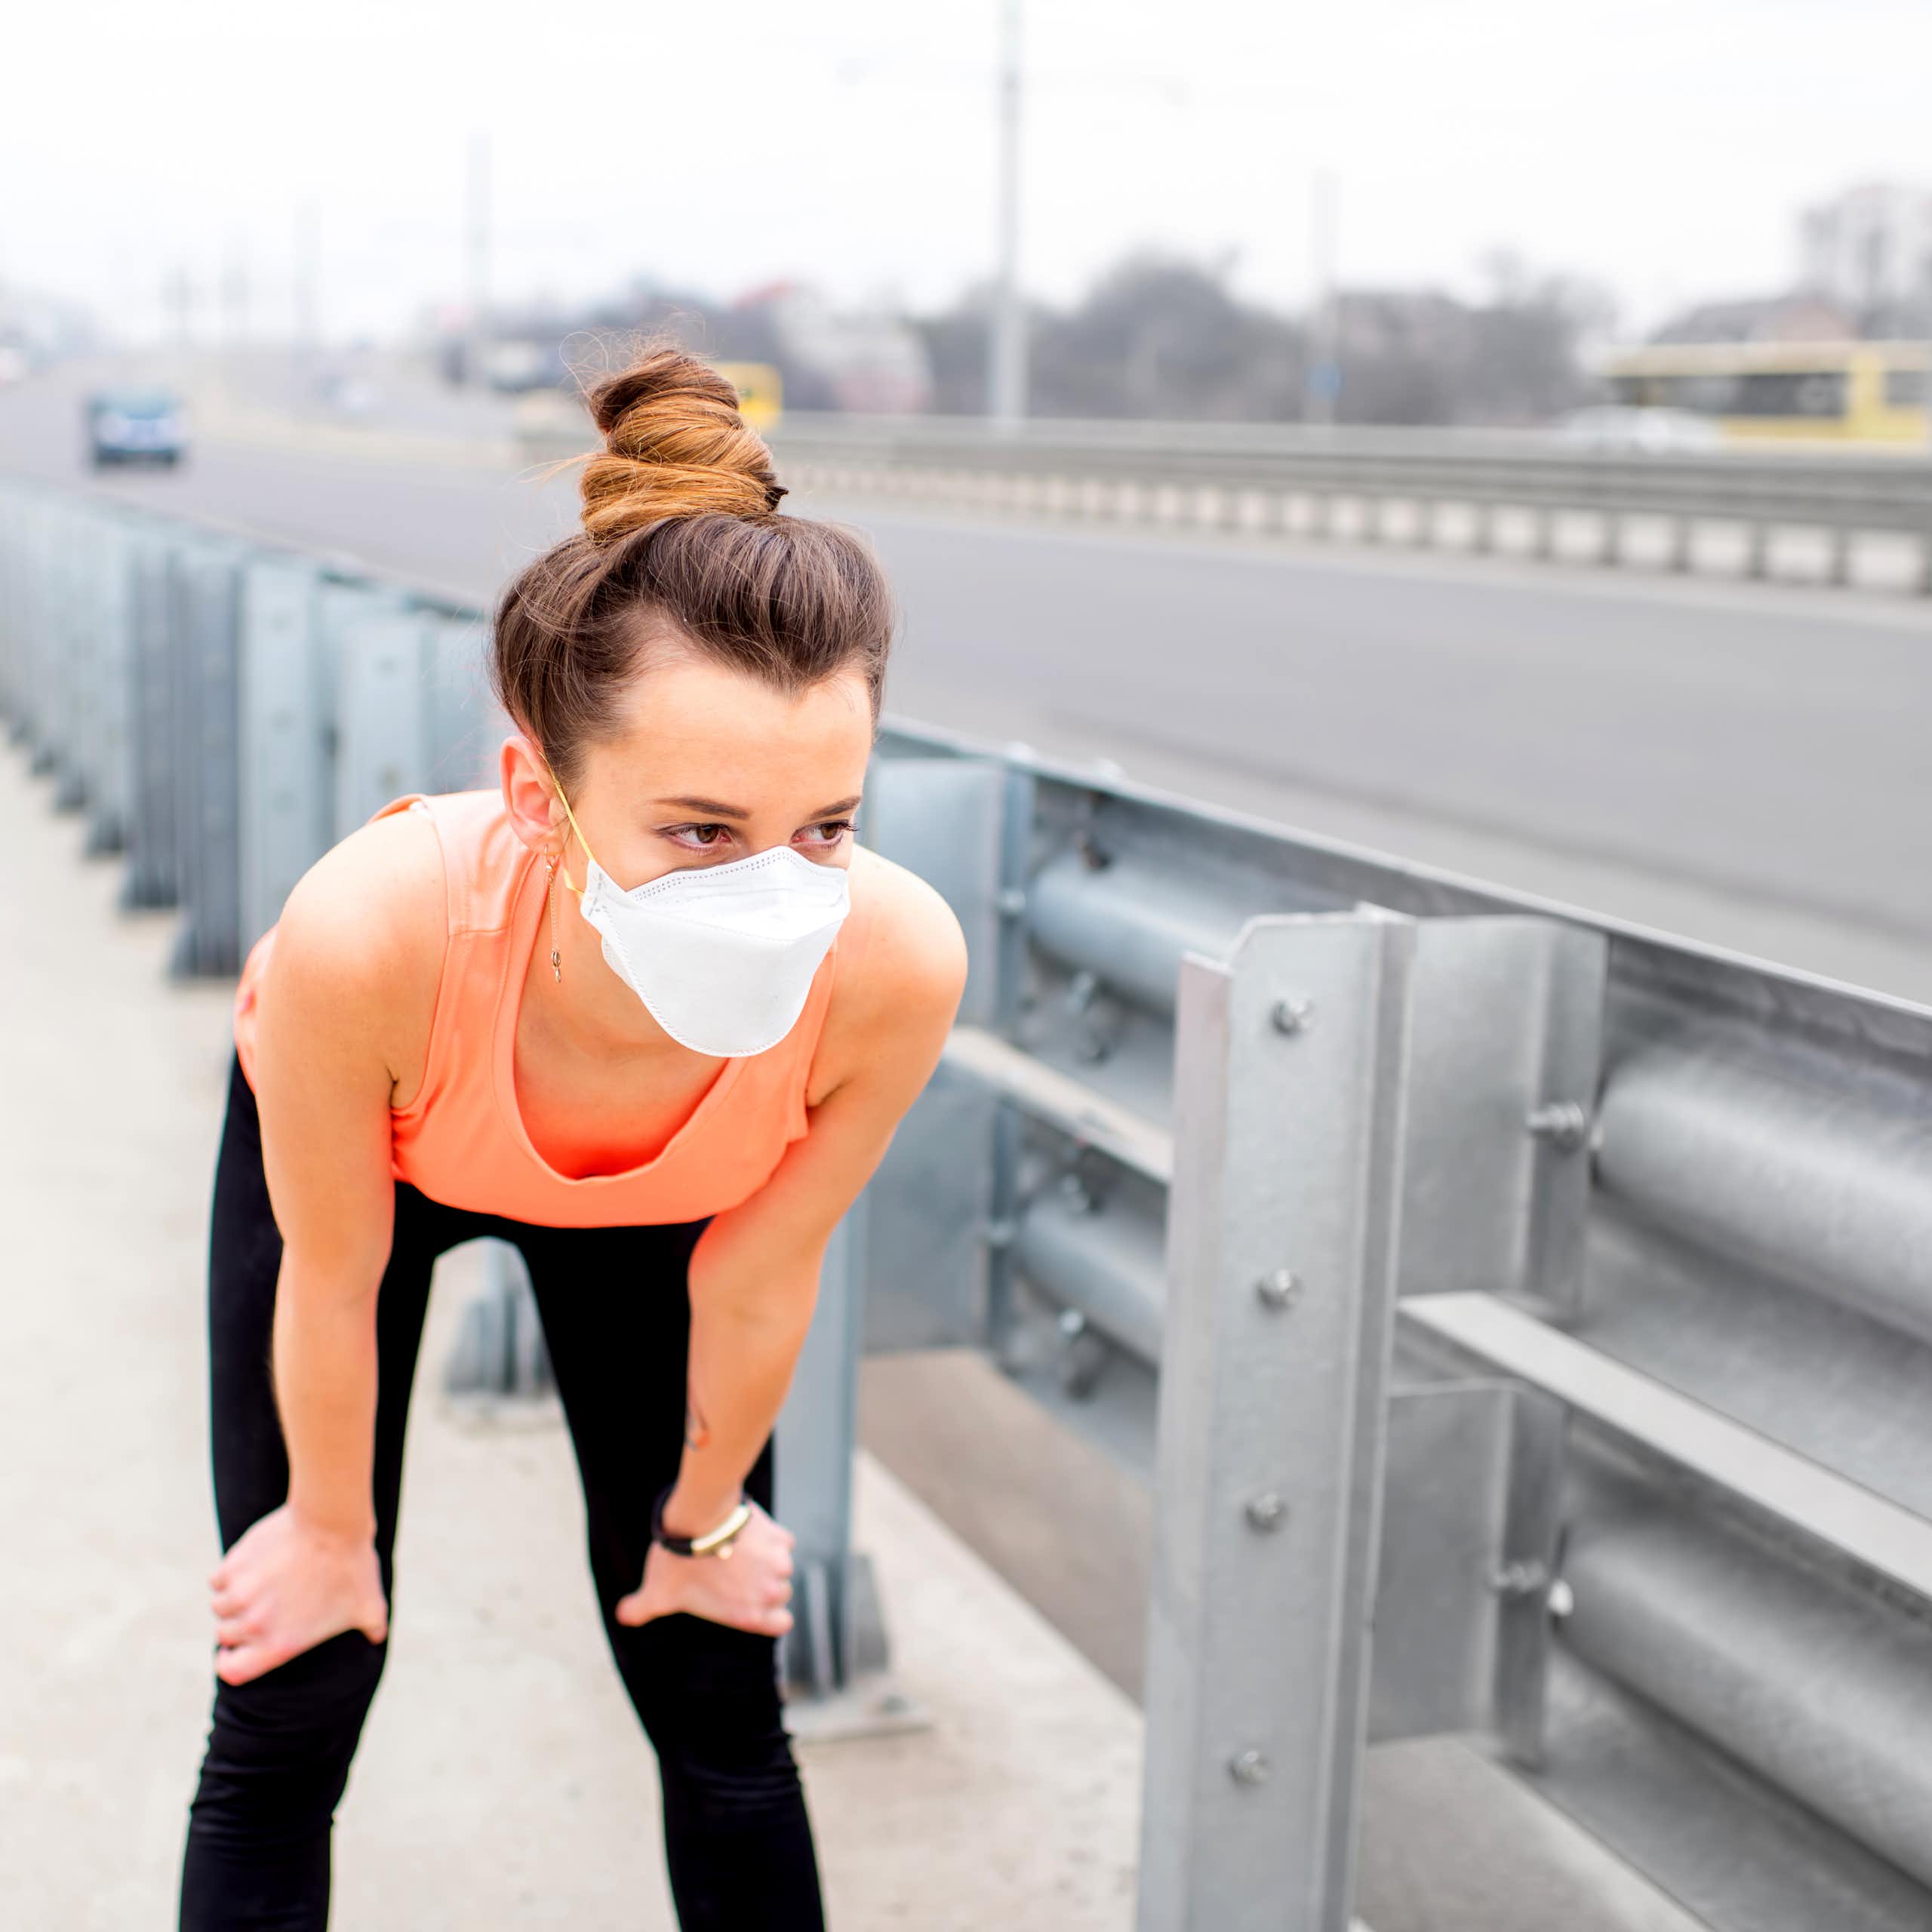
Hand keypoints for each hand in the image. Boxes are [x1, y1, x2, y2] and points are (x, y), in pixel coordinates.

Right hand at [206, 1501, 388, 1685]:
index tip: (232, 1654)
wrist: (331, 1523)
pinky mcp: (232, 1566)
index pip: (232, 1671)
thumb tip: (378, 1637)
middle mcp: (253, 1625)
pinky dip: (228, 1576)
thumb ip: (373, 1628)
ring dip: (233, 1600)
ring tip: (256, 1588)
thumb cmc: (351, 1566)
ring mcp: (239, 1595)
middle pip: (225, 1636)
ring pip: (220, 1607)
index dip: (230, 1663)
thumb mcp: (369, 1605)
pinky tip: (249, 1568)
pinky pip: (218, 1580)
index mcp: (278, 1644)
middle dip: (237, 1627)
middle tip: (258, 1611)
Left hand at [615, 1498, 796, 1637]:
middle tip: (738, 1571)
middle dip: (764, 1583)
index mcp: (749, 1614)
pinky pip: (782, 1541)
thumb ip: (641, 1609)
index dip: (770, 1614)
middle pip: (780, 1593)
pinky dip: (770, 1537)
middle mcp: (771, 1592)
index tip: (754, 1601)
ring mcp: (779, 1563)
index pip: (781, 1624)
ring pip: (782, 1565)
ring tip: (741, 1550)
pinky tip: (747, 1532)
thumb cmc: (679, 1561)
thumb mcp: (657, 1593)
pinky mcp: (779, 1536)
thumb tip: (622, 1616)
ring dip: (768, 1559)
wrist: (699, 1517)